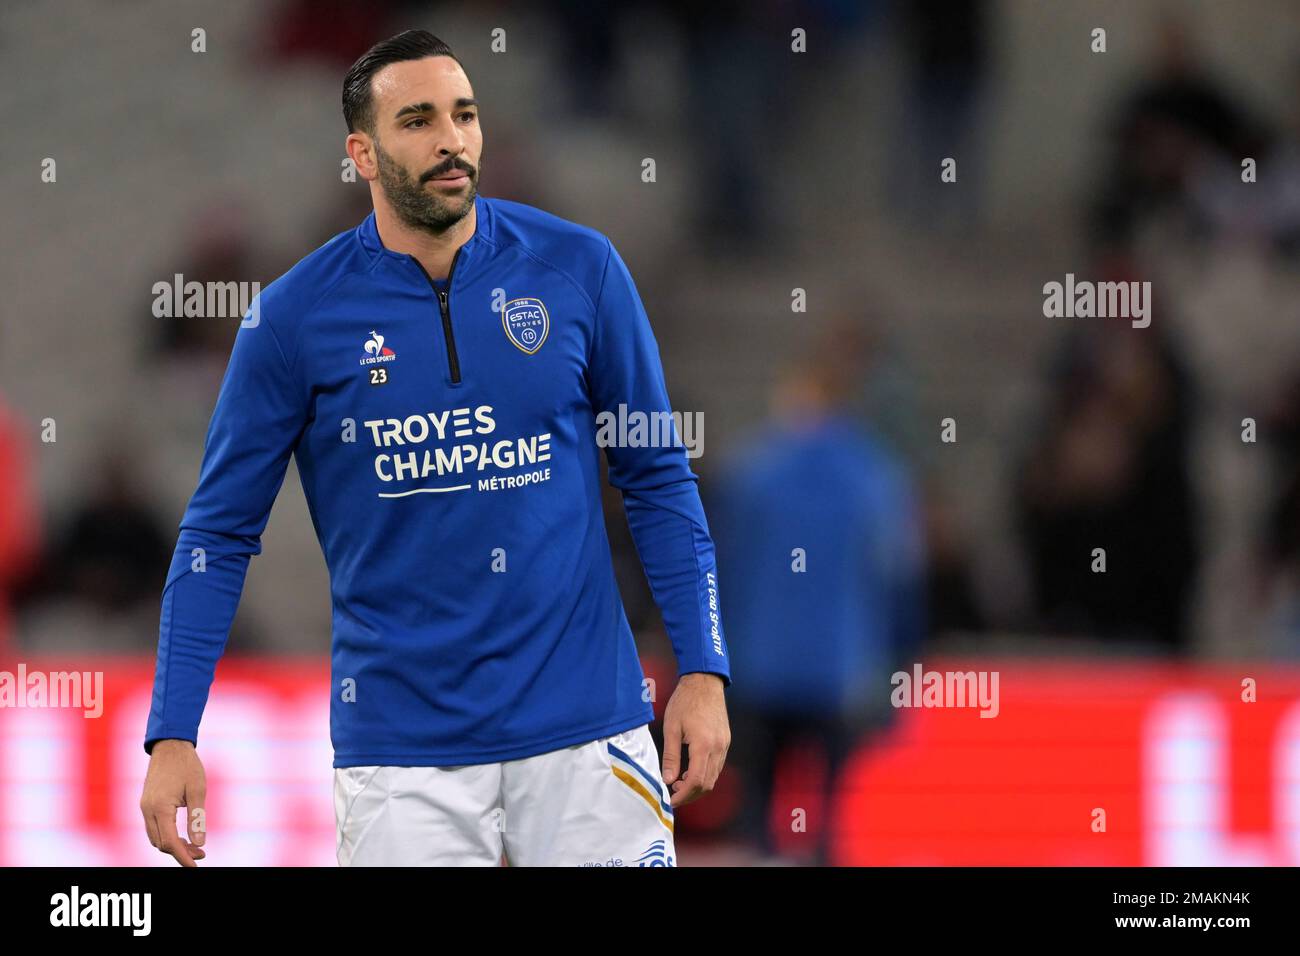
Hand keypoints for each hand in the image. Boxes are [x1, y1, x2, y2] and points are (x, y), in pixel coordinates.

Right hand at [140, 739, 206, 865]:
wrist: (170, 746)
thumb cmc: (187, 765)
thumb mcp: (198, 790)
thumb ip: (197, 817)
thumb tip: (200, 843)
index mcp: (160, 807)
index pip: (170, 842)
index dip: (182, 857)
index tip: (195, 866)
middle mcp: (147, 810)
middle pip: (161, 843)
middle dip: (180, 852)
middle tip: (202, 854)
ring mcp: (144, 807)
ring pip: (155, 838)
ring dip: (173, 845)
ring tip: (195, 846)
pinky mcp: (146, 804)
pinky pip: (154, 828)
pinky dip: (167, 836)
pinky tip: (182, 835)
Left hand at [661, 672, 729, 807]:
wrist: (704, 682)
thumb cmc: (685, 702)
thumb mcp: (671, 728)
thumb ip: (670, 756)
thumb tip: (667, 780)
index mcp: (703, 745)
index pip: (696, 781)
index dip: (683, 795)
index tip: (671, 800)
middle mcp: (718, 748)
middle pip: (708, 784)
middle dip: (690, 794)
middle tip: (673, 794)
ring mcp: (724, 745)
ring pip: (714, 776)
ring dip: (698, 785)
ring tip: (678, 783)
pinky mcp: (726, 741)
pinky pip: (717, 766)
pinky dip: (705, 774)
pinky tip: (690, 770)